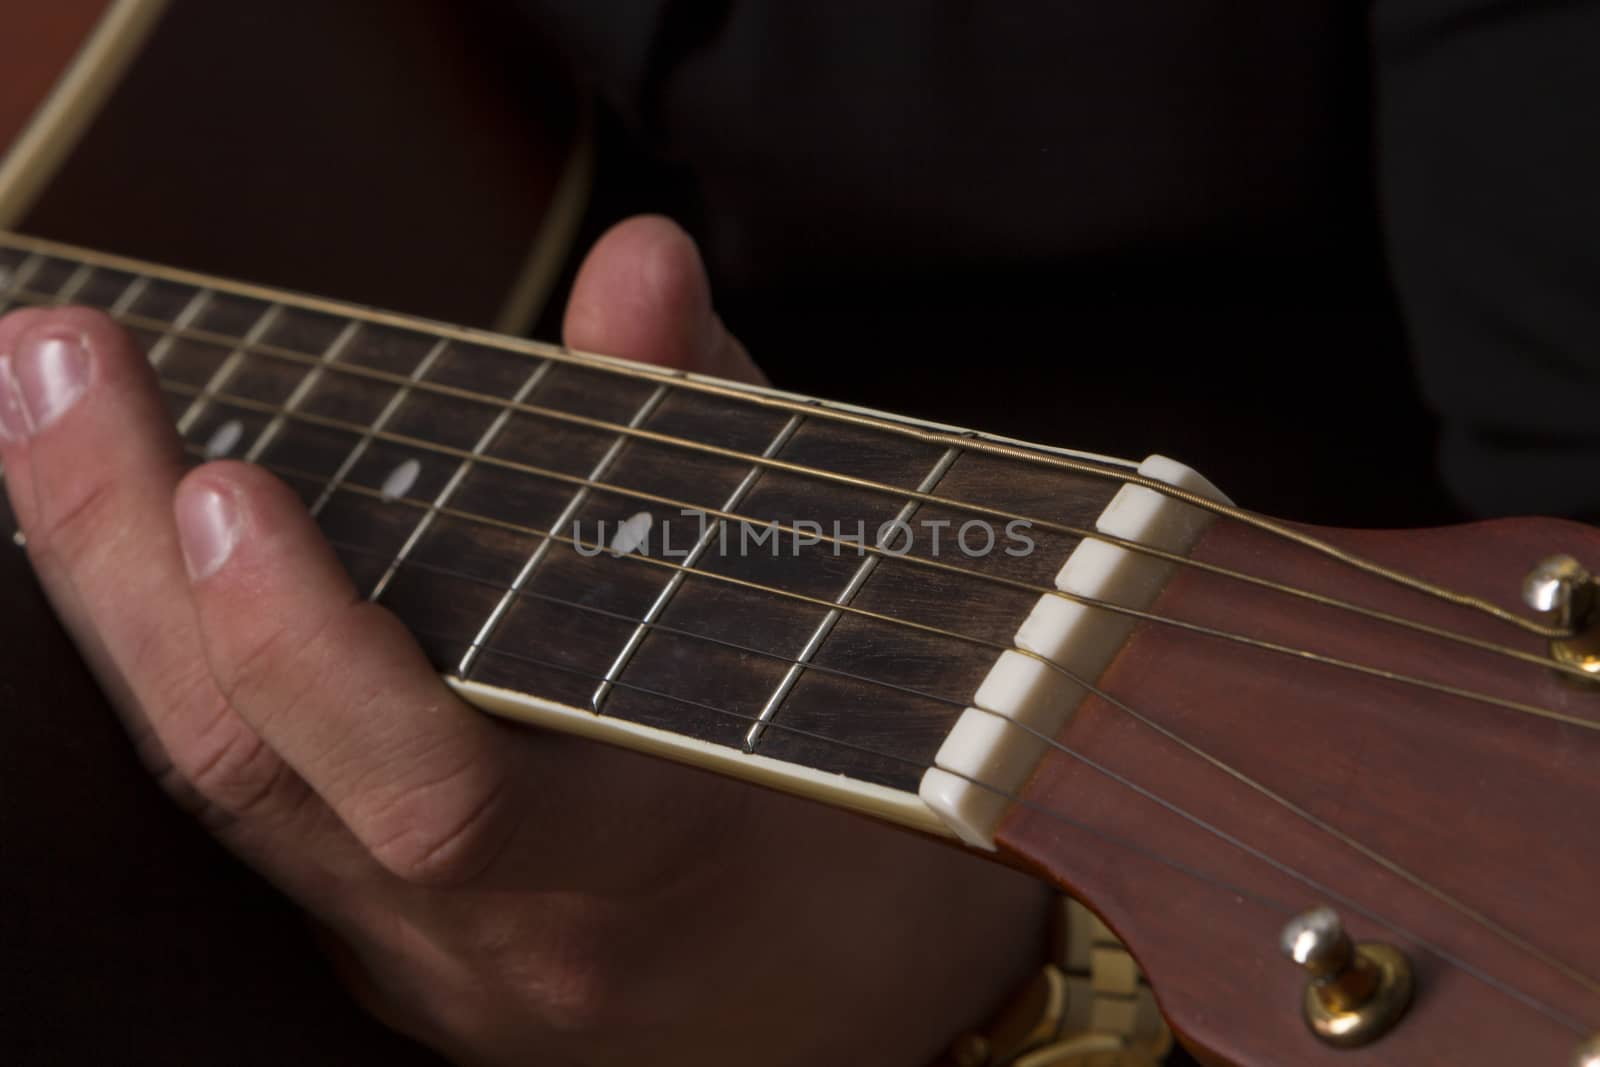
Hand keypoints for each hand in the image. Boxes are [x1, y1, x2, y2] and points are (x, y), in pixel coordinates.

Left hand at [0, 216, 1048, 1066]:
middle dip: (126, 566)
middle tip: (57, 368)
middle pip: (255, 779)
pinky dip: (174, 663)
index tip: (224, 485)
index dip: (316, 654)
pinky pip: (247, 801)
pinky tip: (126, 552)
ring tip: (56, 419)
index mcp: (629, 876)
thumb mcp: (814, 646)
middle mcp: (488, 942)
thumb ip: (708, 444)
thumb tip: (637, 266)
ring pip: (220, 794)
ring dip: (116, 601)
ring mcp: (413, 956)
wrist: (836, 1010)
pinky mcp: (375, 937)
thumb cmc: (854, 826)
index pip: (441, 799)